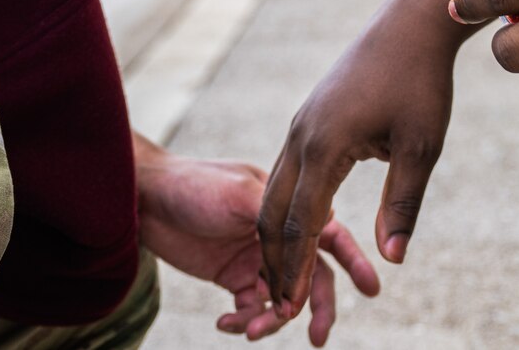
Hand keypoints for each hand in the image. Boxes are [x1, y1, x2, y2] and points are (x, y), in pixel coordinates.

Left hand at [134, 134, 378, 345]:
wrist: (147, 198)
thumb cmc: (196, 184)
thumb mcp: (240, 192)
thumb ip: (279, 213)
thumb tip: (325, 221)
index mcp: (289, 209)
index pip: (330, 236)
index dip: (354, 262)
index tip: (372, 290)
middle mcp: (279, 237)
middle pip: (311, 278)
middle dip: (316, 309)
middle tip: (318, 339)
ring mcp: (257, 259)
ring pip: (280, 301)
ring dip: (270, 322)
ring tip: (249, 332)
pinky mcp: (232, 278)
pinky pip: (250, 309)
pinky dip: (242, 322)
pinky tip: (224, 323)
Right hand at [258, 0, 469, 323]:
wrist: (412, 23)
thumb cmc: (422, 82)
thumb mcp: (422, 146)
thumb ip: (403, 203)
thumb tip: (392, 258)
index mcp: (325, 145)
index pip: (300, 222)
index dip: (295, 267)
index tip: (291, 306)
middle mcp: (302, 134)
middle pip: (273, 210)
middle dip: (275, 259)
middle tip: (279, 303)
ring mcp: (301, 123)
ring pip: (274, 189)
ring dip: (276, 234)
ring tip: (285, 275)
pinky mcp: (309, 117)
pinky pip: (286, 170)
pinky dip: (285, 206)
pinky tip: (296, 228)